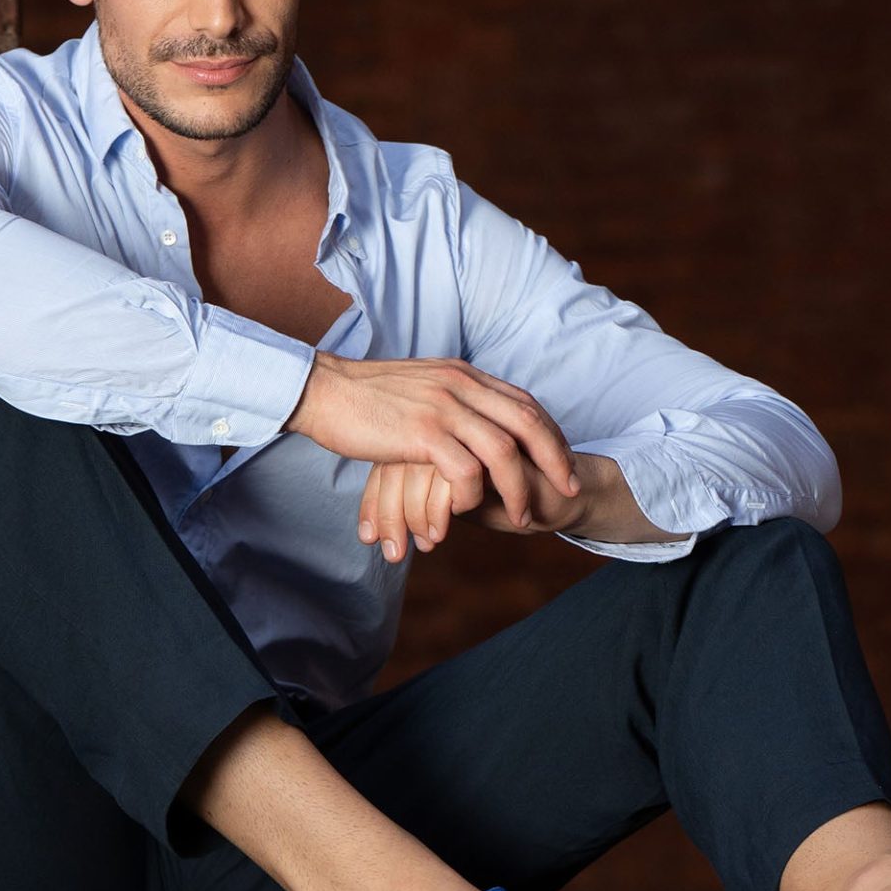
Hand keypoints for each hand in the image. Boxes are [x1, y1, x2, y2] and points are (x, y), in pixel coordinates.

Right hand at [286, 353, 579, 553]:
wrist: (321, 390)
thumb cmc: (362, 397)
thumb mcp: (419, 387)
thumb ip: (448, 399)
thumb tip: (469, 421)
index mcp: (462, 374)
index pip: (523, 401)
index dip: (549, 432)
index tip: (563, 459)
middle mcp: (460, 385)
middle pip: (528, 421)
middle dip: (555, 458)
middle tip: (569, 487)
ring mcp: (443, 408)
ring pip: (504, 450)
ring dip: (519, 487)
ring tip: (523, 516)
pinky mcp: (422, 433)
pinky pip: (466, 470)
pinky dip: (474, 495)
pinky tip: (469, 512)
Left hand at [357, 451, 593, 564]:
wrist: (568, 494)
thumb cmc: (516, 499)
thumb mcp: (468, 500)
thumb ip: (437, 497)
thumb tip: (398, 524)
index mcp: (442, 430)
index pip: (390, 460)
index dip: (376, 500)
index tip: (369, 535)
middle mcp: (454, 425)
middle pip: (396, 461)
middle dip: (382, 508)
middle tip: (376, 544)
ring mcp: (475, 435)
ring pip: (417, 470)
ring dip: (403, 515)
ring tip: (400, 550)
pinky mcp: (496, 454)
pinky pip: (450, 481)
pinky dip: (435, 514)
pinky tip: (434, 538)